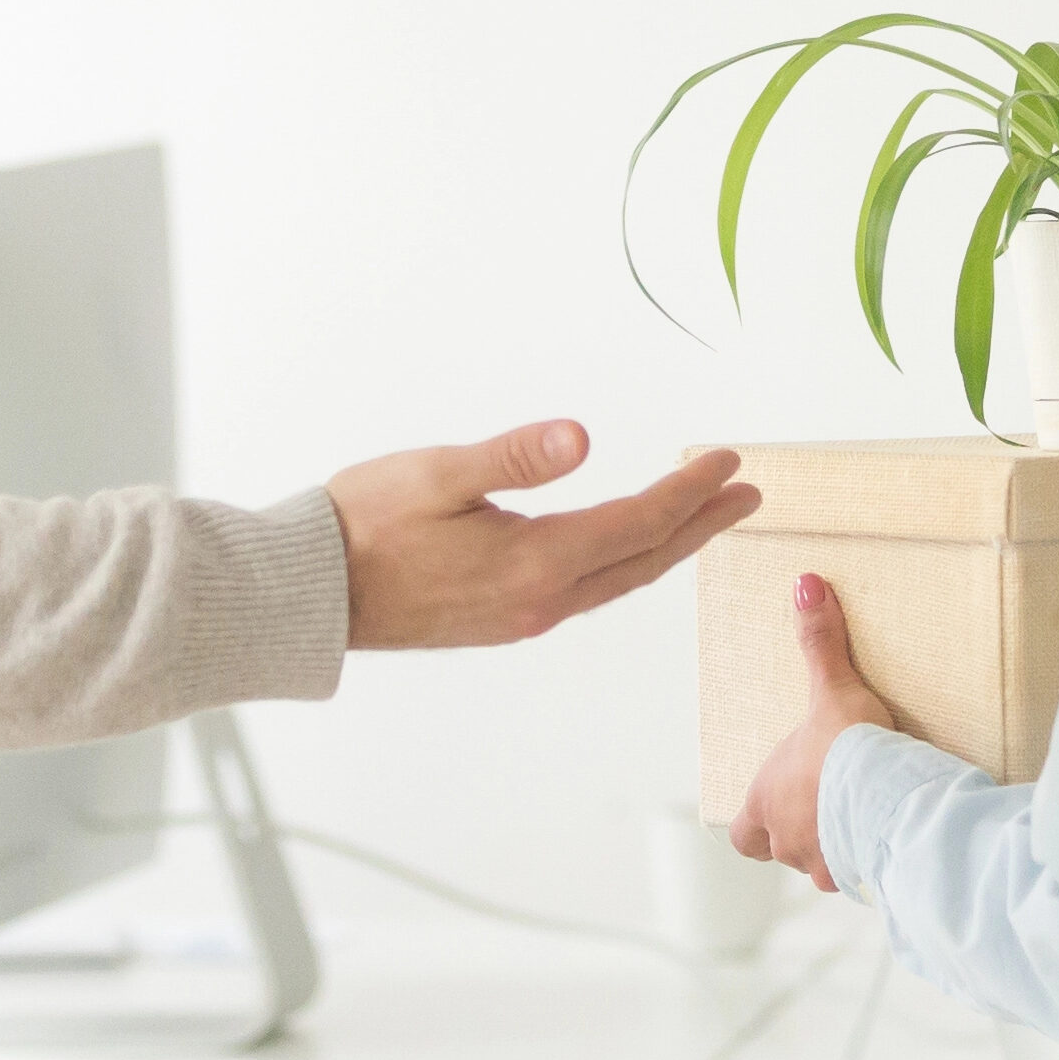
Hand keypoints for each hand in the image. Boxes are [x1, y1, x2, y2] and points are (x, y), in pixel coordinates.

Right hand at [331, 422, 758, 649]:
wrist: (311, 593)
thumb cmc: (363, 524)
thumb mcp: (438, 474)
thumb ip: (514, 457)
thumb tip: (581, 438)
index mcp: (533, 563)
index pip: (637, 522)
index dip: (689, 491)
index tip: (728, 461)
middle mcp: (539, 600)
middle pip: (644, 560)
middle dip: (700, 524)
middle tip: (747, 494)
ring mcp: (522, 617)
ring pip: (618, 581)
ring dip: (667, 546)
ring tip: (702, 517)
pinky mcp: (502, 621)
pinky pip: (587, 592)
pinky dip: (624, 564)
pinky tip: (625, 549)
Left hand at [727, 573, 899, 889]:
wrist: (891, 795)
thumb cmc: (849, 749)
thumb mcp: (831, 690)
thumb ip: (819, 643)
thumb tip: (805, 585)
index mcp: (767, 805)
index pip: (743, 834)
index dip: (755, 823)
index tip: (772, 810)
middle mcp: (790, 843)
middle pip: (784, 849)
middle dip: (805, 830)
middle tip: (829, 805)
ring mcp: (826, 866)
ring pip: (824, 865)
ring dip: (839, 846)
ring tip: (866, 820)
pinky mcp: (865, 880)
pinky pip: (864, 875)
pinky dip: (874, 860)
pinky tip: (893, 838)